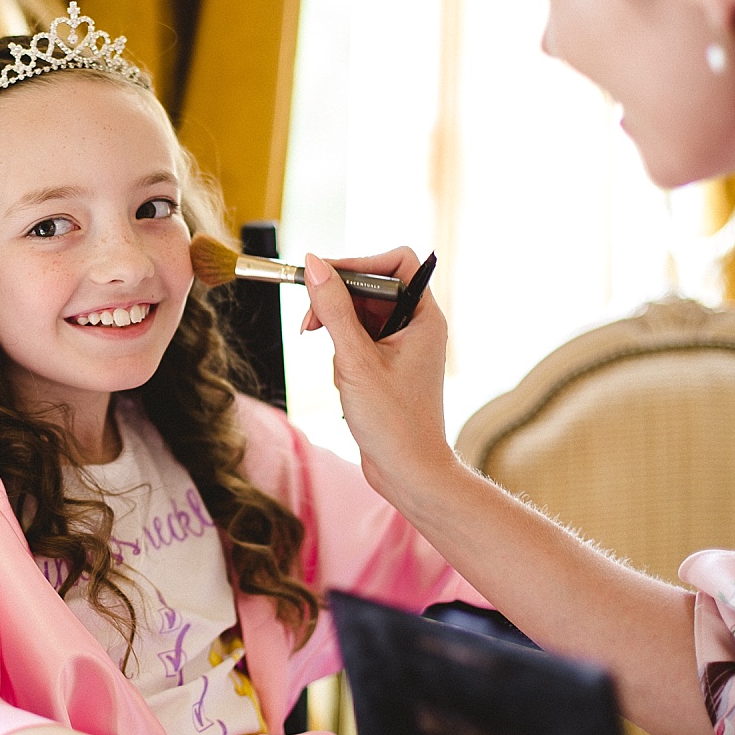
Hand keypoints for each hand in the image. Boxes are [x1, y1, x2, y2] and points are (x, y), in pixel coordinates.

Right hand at [301, 248, 457, 502]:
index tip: (324, 276)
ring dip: (337, 336)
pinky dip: (342, 356)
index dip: (359, 262)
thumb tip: (314, 264)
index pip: (396, 262)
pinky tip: (345, 385)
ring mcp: (401, 346)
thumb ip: (333, 309)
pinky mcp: (386, 365)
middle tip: (310, 324)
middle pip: (370, 288)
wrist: (409, 472)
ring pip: (357, 316)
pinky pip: (356, 341)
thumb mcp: (355, 360)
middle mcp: (416, 326)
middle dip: (336, 304)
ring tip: (341, 372)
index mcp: (424, 317)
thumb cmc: (393, 422)